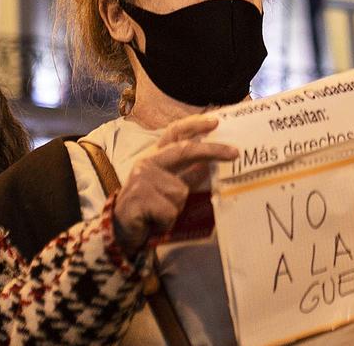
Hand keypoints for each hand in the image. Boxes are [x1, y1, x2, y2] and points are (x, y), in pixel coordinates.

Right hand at [110, 116, 236, 253]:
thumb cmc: (147, 210)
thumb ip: (184, 176)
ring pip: (181, 191)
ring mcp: (142, 179)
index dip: (194, 124)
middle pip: (185, 150)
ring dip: (177, 209)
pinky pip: (170, 211)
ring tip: (161, 216)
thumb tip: (207, 166)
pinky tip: (154, 223)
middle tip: (235, 153)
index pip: (174, 133)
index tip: (216, 121)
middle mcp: (147, 163)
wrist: (119, 232)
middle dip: (213, 150)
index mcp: (155, 158)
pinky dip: (166, 222)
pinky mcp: (139, 197)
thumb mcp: (167, 189)